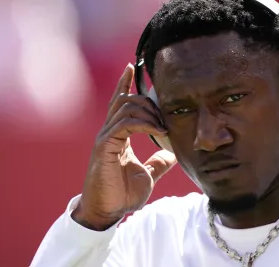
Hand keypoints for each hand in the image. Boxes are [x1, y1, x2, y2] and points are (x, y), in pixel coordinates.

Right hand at [72, 64, 176, 230]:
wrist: (108, 211)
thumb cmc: (123, 193)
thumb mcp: (148, 174)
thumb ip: (159, 162)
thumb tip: (173, 154)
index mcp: (117, 135)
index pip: (120, 102)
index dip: (125, 83)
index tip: (133, 66)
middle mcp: (109, 132)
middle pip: (125, 99)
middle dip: (148, 100)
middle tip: (166, 114)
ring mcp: (105, 138)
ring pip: (125, 107)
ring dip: (149, 112)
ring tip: (164, 126)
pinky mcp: (105, 146)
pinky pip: (124, 123)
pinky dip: (144, 123)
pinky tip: (160, 131)